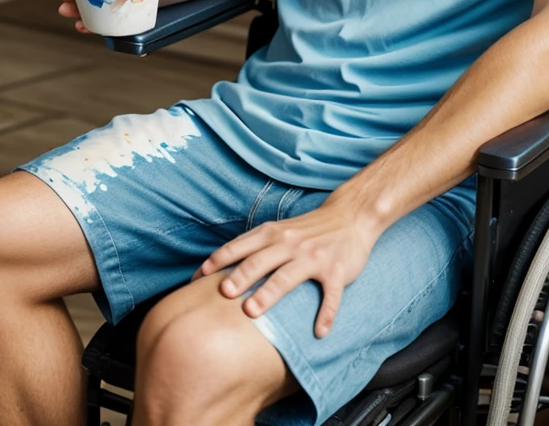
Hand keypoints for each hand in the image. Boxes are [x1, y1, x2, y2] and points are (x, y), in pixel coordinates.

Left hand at [191, 195, 380, 337]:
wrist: (350, 216)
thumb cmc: (308, 229)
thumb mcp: (280, 229)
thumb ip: (255, 244)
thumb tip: (219, 268)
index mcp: (273, 233)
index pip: (239, 246)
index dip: (218, 261)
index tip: (198, 279)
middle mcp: (291, 243)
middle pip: (260, 260)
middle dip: (241, 277)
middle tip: (224, 294)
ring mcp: (314, 256)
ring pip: (288, 276)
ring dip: (269, 294)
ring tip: (252, 312)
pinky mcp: (336, 270)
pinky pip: (331, 294)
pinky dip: (326, 313)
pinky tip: (319, 331)